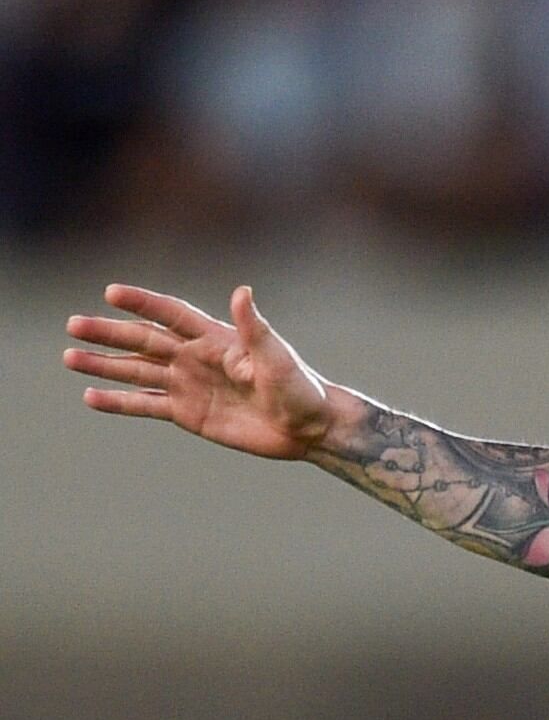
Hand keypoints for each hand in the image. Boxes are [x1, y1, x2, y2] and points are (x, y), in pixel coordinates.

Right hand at [65, 284, 350, 460]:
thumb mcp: (276, 357)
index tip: (111, 292)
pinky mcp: (187, 413)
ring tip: (70, 357)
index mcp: (216, 339)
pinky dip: (119, 402)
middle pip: (144, 341)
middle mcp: (196, 358)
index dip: (143, 303)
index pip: (171, 314)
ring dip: (104, 365)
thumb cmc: (299, 387)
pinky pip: (146, 405)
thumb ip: (255, 327)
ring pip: (138, 371)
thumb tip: (241, 291)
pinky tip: (91, 396)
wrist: (307, 427)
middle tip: (73, 325)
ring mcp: (189, 385)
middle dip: (109, 333)